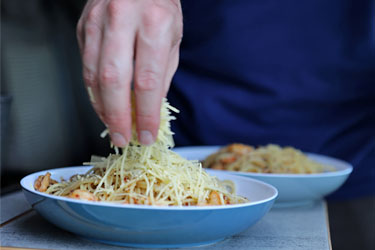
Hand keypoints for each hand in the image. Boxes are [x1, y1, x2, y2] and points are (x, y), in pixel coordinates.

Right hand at [77, 0, 181, 145]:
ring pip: (93, 75)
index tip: (147, 135)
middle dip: (117, 117)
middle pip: (114, 81)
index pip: (147, 81)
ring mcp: (97, 21)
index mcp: (154, 23)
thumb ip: (162, 73)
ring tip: (112, 125)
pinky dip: (93, 91)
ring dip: (102, 107)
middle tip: (122, 138)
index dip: (146, 114)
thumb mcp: (174, 37)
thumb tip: (151, 108)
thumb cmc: (160, 4)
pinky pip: (85, 65)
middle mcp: (122, 20)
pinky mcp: (83, 26)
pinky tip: (103, 103)